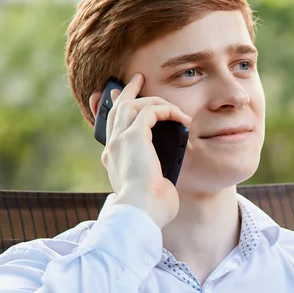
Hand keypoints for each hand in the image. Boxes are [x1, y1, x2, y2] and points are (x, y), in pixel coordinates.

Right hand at [99, 73, 191, 228]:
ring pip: (131, 105)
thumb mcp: (153, 190)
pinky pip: (150, 111)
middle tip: (137, 80)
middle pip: (116, 110)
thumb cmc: (151, 210)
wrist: (142, 212)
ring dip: (152, 99)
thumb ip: (157, 179)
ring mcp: (120, 141)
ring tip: (170, 101)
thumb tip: (167, 179)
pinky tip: (181, 117)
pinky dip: (166, 110)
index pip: (111, 129)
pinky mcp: (134, 136)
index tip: (118, 100)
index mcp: (114, 161)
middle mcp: (113, 148)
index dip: (116, 112)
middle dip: (127, 92)